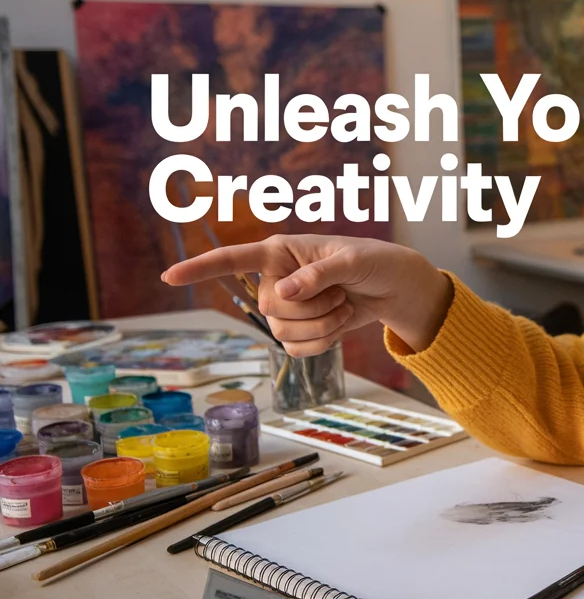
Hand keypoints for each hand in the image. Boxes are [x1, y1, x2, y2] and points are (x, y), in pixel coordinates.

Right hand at [161, 235, 452, 355]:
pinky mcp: (299, 330)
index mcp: (281, 251)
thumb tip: (283, 291)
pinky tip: (339, 324)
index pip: (235, 258)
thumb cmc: (376, 261)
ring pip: (282, 332)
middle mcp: (275, 278)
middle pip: (269, 307)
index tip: (169, 276)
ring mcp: (285, 307)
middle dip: (312, 306)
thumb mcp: (354, 260)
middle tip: (340, 290)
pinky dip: (322, 343)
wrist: (396, 288)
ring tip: (342, 302)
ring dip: (322, 324)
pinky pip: (295, 350)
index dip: (201, 267)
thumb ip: (319, 273)